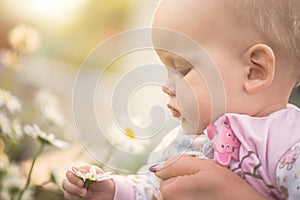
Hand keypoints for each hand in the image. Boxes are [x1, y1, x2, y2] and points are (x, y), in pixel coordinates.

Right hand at [62, 165, 114, 199]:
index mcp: (78, 173)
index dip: (73, 178)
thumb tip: (73, 167)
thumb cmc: (101, 180)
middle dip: (73, 188)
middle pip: (64, 183)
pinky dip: (76, 199)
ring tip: (87, 194)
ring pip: (66, 194)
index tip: (82, 183)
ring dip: (76, 195)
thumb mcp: (97, 172)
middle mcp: (73, 182)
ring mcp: (73, 191)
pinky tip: (85, 197)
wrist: (108, 192)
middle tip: (84, 191)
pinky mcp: (75, 199)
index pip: (68, 173)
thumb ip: (86, 169)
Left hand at [154, 156, 268, 199]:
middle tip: (200, 181)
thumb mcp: (203, 165)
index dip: (179, 170)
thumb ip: (176, 163)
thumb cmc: (228, 188)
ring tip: (204, 191)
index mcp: (172, 190)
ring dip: (185, 190)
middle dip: (180, 180)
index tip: (194, 172)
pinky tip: (204, 197)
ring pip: (174, 194)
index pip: (163, 174)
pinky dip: (190, 197)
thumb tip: (156, 168)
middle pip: (167, 186)